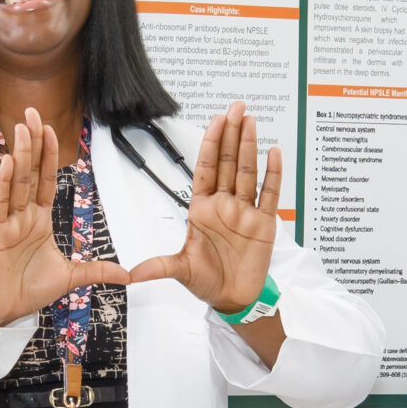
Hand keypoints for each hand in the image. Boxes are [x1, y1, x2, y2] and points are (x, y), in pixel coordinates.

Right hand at [0, 108, 129, 327]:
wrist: (4, 310)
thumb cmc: (28, 291)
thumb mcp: (71, 278)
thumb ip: (97, 271)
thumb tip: (127, 274)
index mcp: (38, 220)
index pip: (46, 180)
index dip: (50, 156)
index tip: (52, 131)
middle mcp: (22, 215)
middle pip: (30, 172)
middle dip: (33, 143)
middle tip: (33, 115)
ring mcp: (6, 221)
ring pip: (16, 181)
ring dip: (21, 154)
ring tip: (23, 128)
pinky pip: (0, 202)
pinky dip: (4, 182)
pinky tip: (9, 162)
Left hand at [130, 103, 280, 310]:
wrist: (233, 299)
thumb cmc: (207, 282)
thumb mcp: (180, 271)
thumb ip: (159, 267)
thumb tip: (132, 274)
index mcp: (202, 209)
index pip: (206, 169)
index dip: (211, 144)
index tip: (216, 121)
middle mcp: (224, 205)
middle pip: (229, 163)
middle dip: (232, 134)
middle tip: (236, 108)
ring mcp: (245, 212)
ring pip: (248, 172)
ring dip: (250, 146)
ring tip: (252, 121)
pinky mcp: (264, 224)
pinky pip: (269, 195)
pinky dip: (273, 175)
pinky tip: (274, 153)